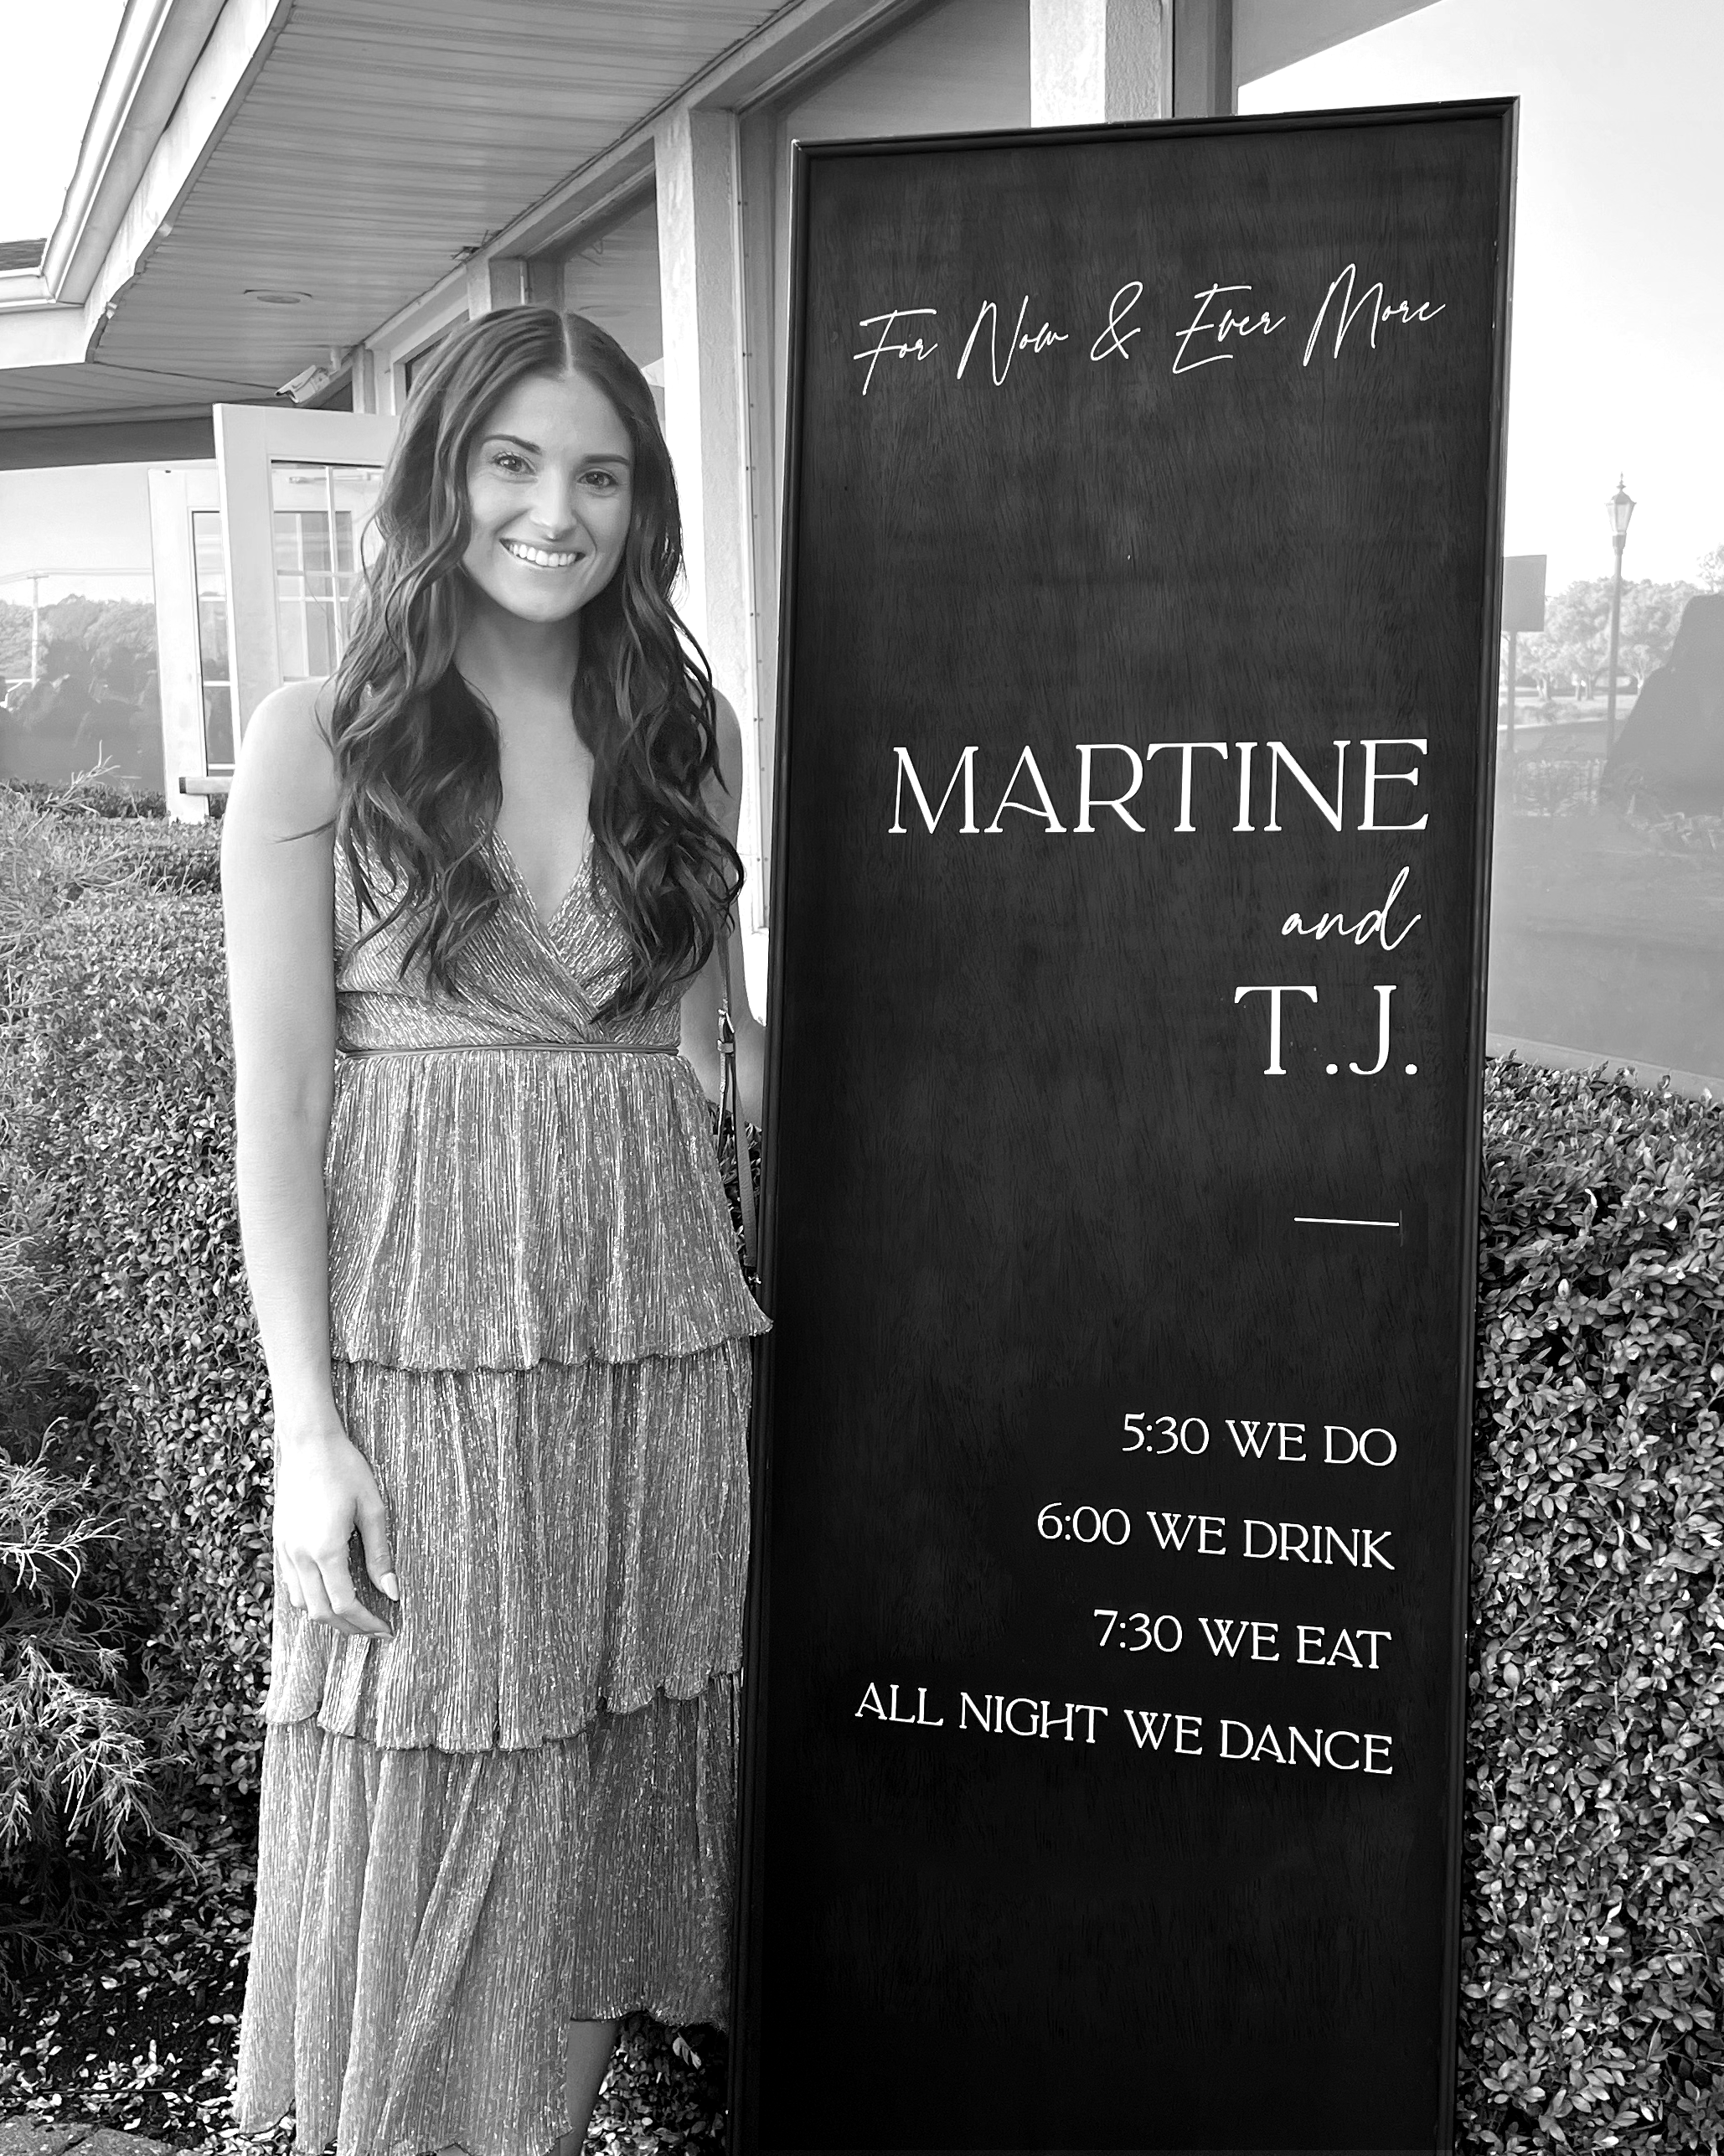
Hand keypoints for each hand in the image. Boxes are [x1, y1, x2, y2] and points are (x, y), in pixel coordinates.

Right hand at [272, 1402, 397, 1637]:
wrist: (308, 1443)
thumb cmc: (346, 1469)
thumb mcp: (372, 1509)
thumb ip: (380, 1554)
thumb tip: (392, 1592)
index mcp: (325, 1549)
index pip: (344, 1605)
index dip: (366, 1623)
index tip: (387, 1629)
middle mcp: (299, 1556)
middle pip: (320, 1613)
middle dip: (349, 1628)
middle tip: (375, 1629)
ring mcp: (285, 1551)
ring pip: (301, 1604)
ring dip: (328, 1616)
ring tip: (356, 1615)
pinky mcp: (279, 1543)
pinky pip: (291, 1585)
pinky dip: (310, 1599)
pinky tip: (330, 1594)